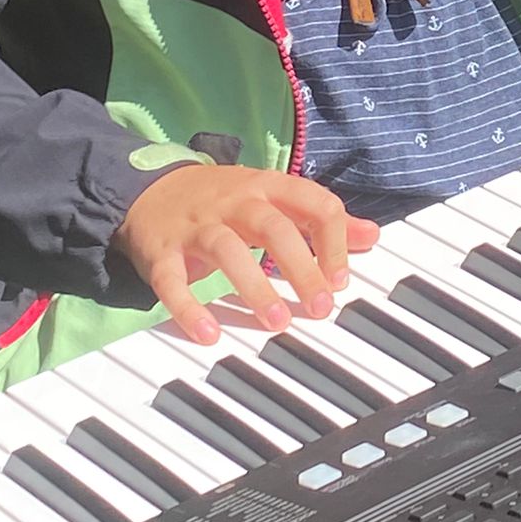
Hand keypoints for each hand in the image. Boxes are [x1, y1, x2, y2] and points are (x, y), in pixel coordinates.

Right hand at [113, 165, 379, 344]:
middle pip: (272, 227)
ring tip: (277, 322)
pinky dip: (188, 308)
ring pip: (226, 250)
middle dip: (302, 267)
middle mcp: (233, 202)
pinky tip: (208, 334)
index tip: (340, 280)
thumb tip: (372, 235)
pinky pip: (172, 280)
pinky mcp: (161, 251)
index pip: (312, 203)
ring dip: (254, 287)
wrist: (148, 190)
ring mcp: (196, 225)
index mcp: (266, 187)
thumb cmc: (223, 200)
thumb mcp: (273, 198)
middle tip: (321, 307)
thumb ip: (319, 218)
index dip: (333, 241)